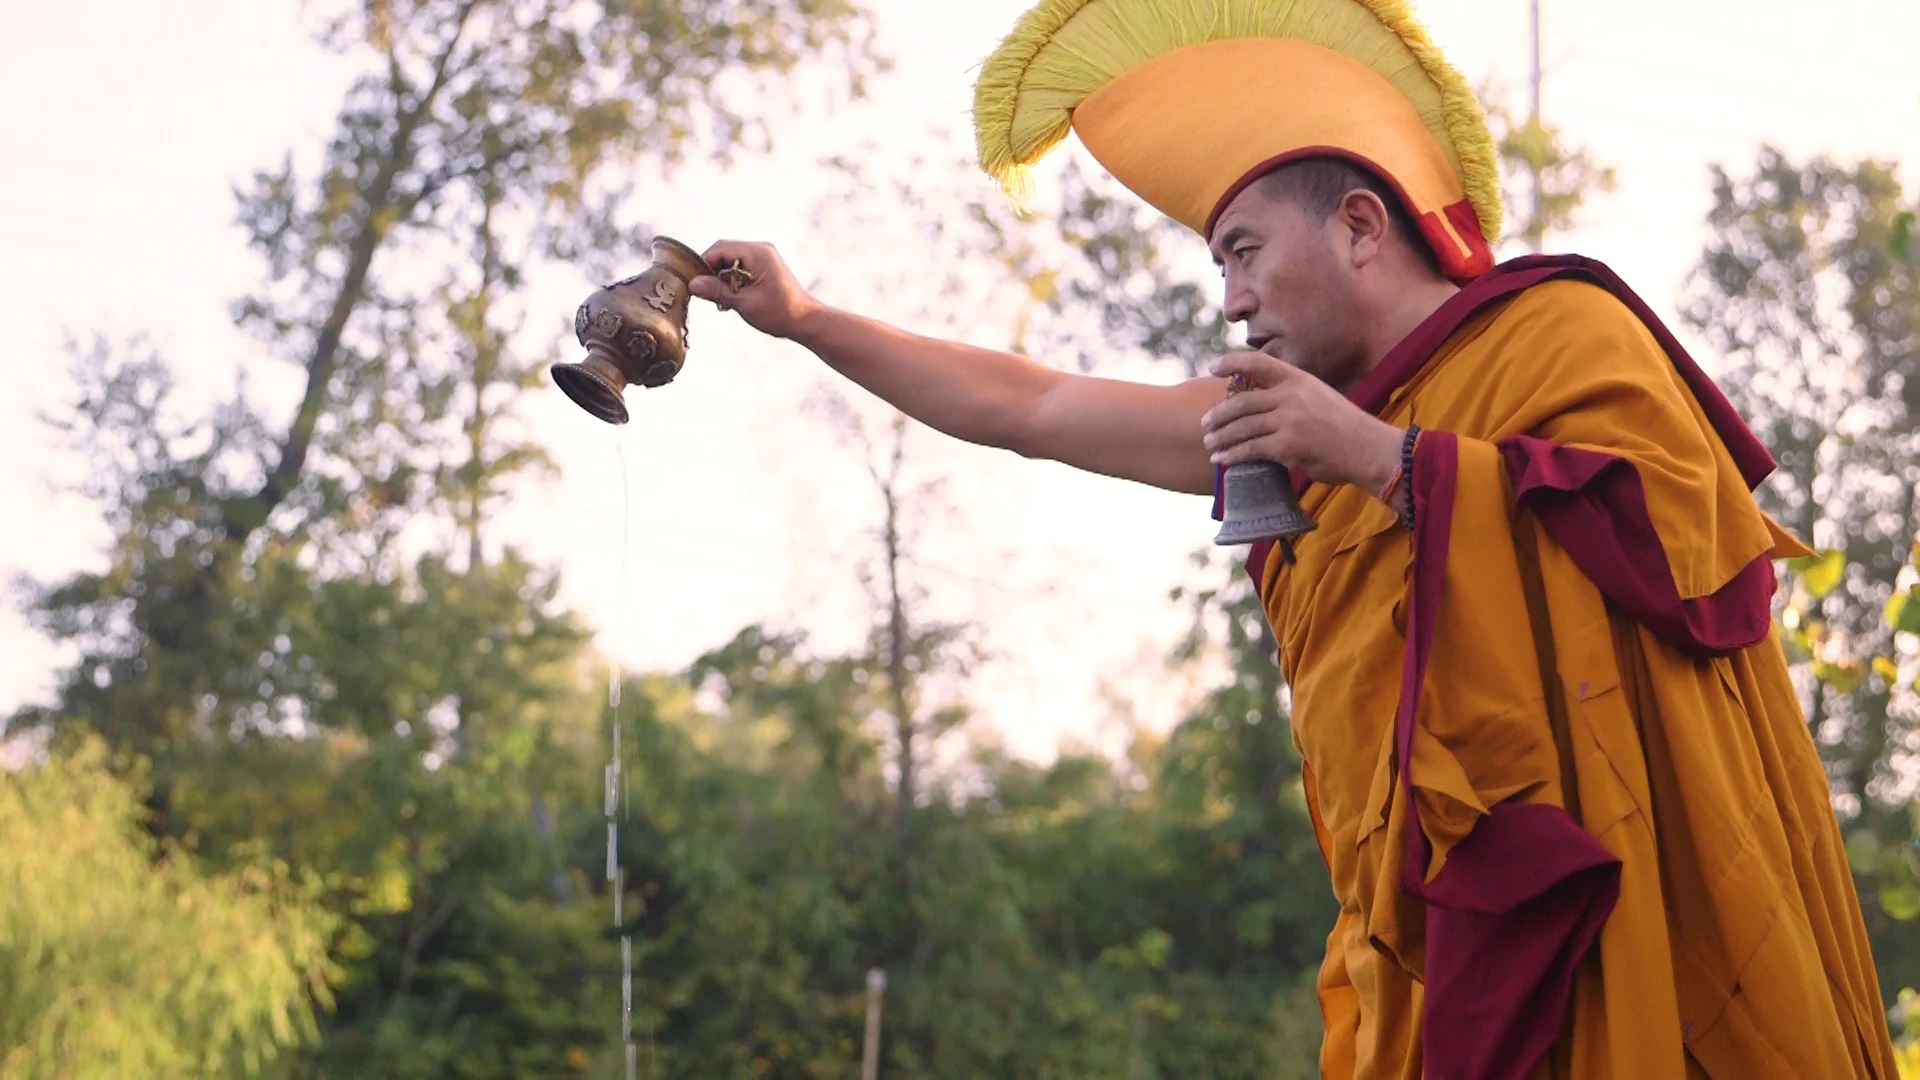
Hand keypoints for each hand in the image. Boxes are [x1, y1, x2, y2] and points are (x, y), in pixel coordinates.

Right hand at [688, 240, 822, 339]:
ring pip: (731, 260)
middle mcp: (760, 249)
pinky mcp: (765, 266)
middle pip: (724, 252)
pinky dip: (732, 279)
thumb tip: (693, 284)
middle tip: (708, 294)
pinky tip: (732, 298)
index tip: (696, 283)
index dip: (704, 264)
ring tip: (722, 300)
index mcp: (757, 253)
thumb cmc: (779, 312)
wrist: (805, 320)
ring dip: (722, 278)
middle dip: (712, 272)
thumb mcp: (744, 303)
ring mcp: (764, 256)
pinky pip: (740, 266)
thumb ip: (717, 291)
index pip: (720, 248)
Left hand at [1201, 351, 1401, 492]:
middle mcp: (1292, 396)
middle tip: (1205, 423)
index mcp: (1299, 379)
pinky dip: (1232, 455)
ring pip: (1242, 427)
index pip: (1259, 362)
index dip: (1232, 362)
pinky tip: (1221, 460)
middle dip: (1219, 414)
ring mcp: (1289, 420)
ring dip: (1221, 436)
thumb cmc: (1344, 427)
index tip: (1213, 367)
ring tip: (1209, 443)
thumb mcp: (1319, 397)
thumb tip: (1261, 403)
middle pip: (1242, 402)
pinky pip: (1251, 449)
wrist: (1368, 449)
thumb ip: (1292, 396)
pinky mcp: (1288, 446)